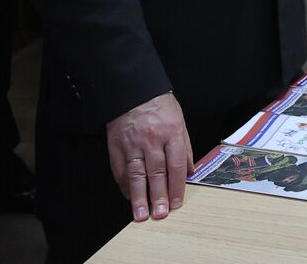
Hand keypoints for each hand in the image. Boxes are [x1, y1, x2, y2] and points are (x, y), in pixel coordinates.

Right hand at [105, 93, 192, 222]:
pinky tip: (129, 197)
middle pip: (156, 172)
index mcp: (171, 132)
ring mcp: (132, 144)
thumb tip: (189, 172)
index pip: (176, 164)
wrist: (133, 91)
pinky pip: (120, 170)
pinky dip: (125, 185)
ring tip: (140, 214)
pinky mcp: (116, 146)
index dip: (177, 186)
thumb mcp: (180, 121)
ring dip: (138, 197)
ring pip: (136, 174)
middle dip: (158, 196)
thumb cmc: (160, 106)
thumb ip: (184, 148)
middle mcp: (152, 140)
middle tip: (160, 214)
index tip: (176, 203)